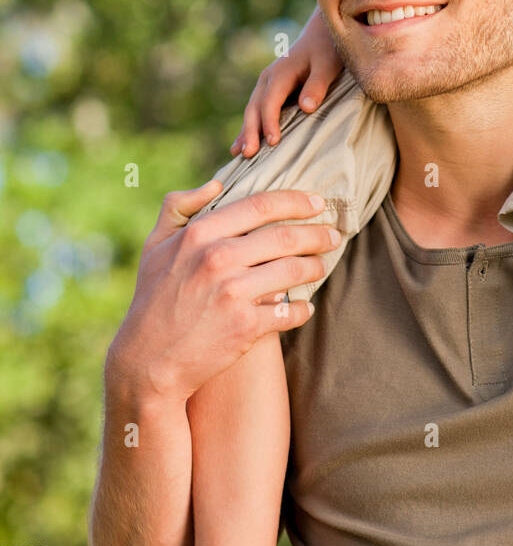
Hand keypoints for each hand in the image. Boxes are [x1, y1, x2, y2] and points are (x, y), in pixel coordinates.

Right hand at [109, 179, 340, 404]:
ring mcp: (233, 293)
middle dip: (317, 234)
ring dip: (315, 267)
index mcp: (199, 234)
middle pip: (285, 236)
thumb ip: (179, 206)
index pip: (260, 205)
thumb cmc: (152, 299)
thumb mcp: (154, 245)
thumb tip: (216, 184)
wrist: (146, 361)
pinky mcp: (245, 327)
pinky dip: (302, 308)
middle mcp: (218, 258)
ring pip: (294, 271)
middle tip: (332, 235)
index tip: (317, 203)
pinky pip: (289, 311)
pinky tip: (305, 306)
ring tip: (321, 266)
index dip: (296, 201)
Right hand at [230, 5, 343, 156]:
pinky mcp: (269, 91)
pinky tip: (240, 144)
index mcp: (280, 73)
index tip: (273, 142)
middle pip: (255, 108)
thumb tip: (306, 108)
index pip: (271, 101)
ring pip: (252, 110)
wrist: (320, 36)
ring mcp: (265, 85)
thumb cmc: (326, 52)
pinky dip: (248, 127)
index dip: (270, 122)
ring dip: (246, 131)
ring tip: (239, 154)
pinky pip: (256, 110)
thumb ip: (317, 86)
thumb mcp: (327, 66)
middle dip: (250, 131)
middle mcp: (267, 79)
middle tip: (248, 154)